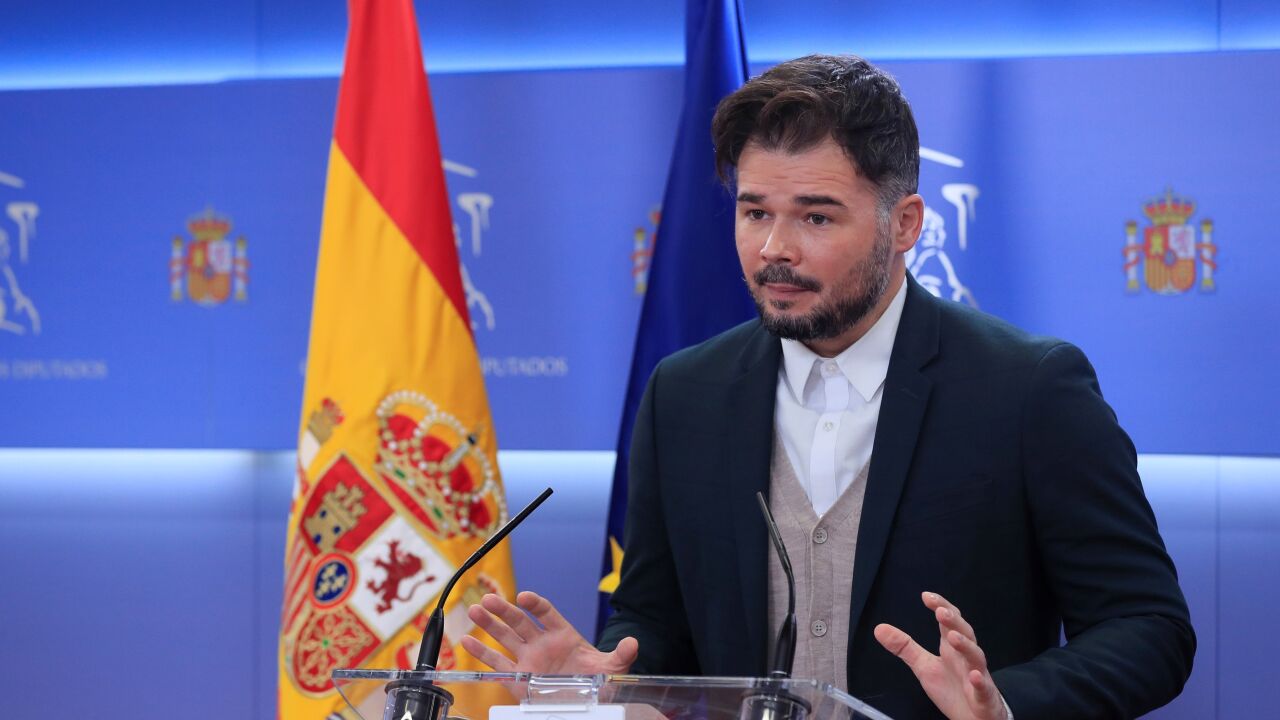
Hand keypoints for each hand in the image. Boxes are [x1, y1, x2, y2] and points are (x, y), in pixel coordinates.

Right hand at [461, 591, 639, 674]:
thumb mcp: (611, 669)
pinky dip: (481, 653)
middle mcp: (542, 643)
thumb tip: (633, 643)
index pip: (546, 613)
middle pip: (519, 621)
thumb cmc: (597, 683)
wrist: (585, 703)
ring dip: (488, 624)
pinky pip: (496, 663)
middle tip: (487, 598)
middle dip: (503, 610)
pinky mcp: (517, 678)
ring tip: (474, 610)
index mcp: (562, 635)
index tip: (524, 597)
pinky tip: (466, 641)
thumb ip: (621, 655)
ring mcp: (528, 659)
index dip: (535, 604)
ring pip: (504, 637)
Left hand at [873, 592, 1006, 719]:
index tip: (926, 596)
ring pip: (976, 657)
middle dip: (954, 622)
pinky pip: (984, 689)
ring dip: (966, 646)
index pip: (949, 622)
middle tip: (940, 611)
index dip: (941, 606)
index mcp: (952, 648)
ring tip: (953, 637)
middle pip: (965, 633)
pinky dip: (980, 682)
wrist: (973, 717)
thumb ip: (904, 647)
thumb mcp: (924, 666)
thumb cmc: (953, 688)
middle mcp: (966, 658)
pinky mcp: (984, 697)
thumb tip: (879, 628)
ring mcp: (977, 676)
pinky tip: (974, 676)